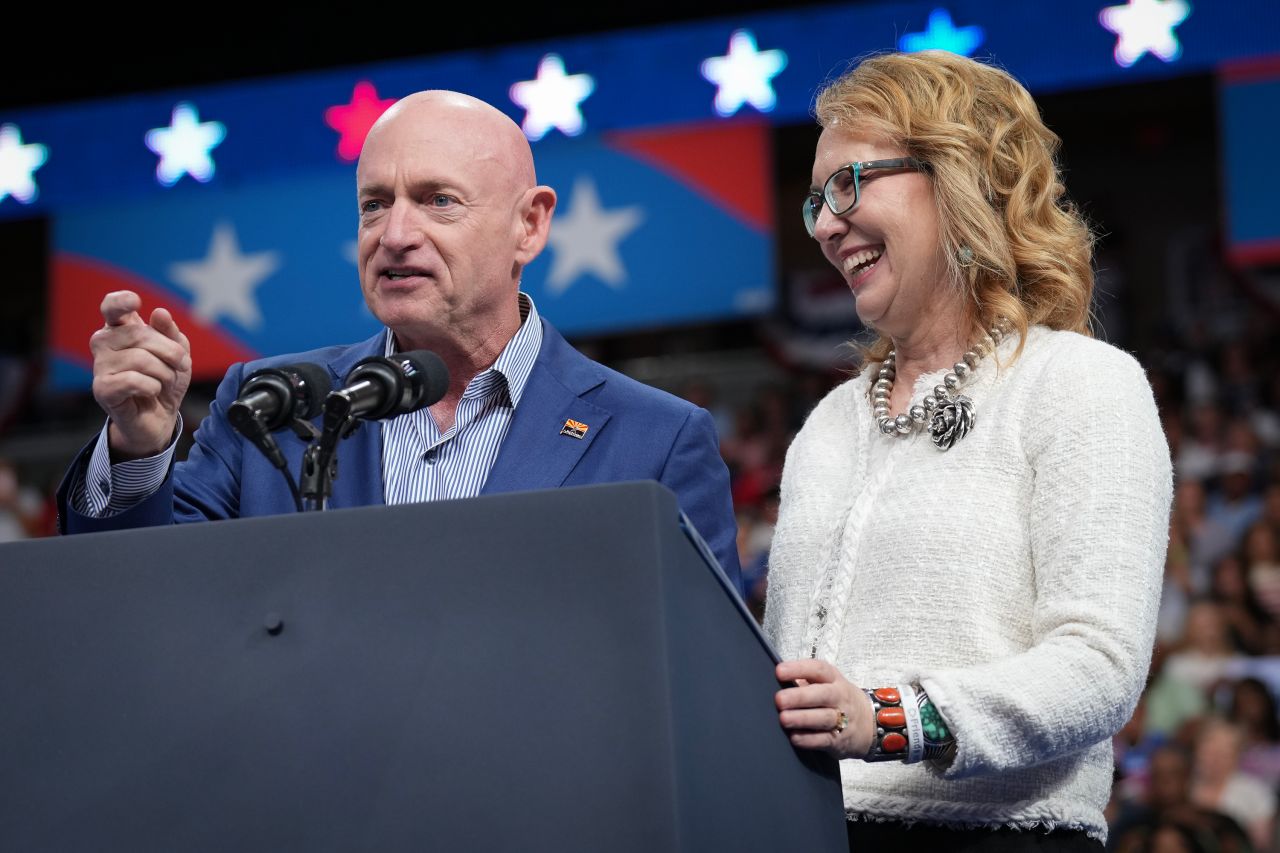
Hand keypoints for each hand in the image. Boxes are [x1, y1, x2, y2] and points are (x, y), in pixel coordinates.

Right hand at [90, 291, 191, 459]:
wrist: (159, 419)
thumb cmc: (164, 382)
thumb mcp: (178, 355)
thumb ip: (171, 333)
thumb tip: (159, 313)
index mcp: (121, 330)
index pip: (112, 307)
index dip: (121, 301)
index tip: (136, 302)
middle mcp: (105, 344)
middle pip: (140, 334)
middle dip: (171, 351)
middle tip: (180, 366)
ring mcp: (100, 366)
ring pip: (141, 359)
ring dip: (165, 374)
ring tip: (164, 384)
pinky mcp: (102, 389)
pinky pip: (134, 380)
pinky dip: (153, 387)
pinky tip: (152, 392)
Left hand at [775, 659, 874, 758]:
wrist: (870, 723)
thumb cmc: (837, 699)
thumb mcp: (827, 683)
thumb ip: (804, 680)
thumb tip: (775, 679)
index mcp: (833, 679)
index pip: (818, 669)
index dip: (798, 669)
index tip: (779, 671)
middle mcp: (839, 697)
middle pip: (822, 695)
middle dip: (799, 697)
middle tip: (779, 699)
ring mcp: (842, 719)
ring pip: (823, 718)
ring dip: (802, 719)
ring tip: (783, 719)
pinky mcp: (839, 741)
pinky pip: (823, 740)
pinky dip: (808, 739)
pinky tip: (794, 737)